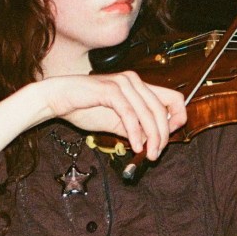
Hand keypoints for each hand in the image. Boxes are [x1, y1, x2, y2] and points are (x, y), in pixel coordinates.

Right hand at [38, 72, 186, 161]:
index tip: (170, 138)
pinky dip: (135, 133)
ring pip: (149, 112)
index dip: (178, 118)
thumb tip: (155, 141)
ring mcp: (123, 83)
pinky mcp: (111, 90)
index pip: (174, 98)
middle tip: (156, 154)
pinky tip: (135, 146)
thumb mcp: (117, 122)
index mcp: (139, 85)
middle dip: (164, 135)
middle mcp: (134, 81)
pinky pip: (130, 114)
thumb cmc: (84, 108)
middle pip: (163, 109)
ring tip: (148, 154)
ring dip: (152, 137)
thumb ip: (136, 128)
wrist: (58, 99)